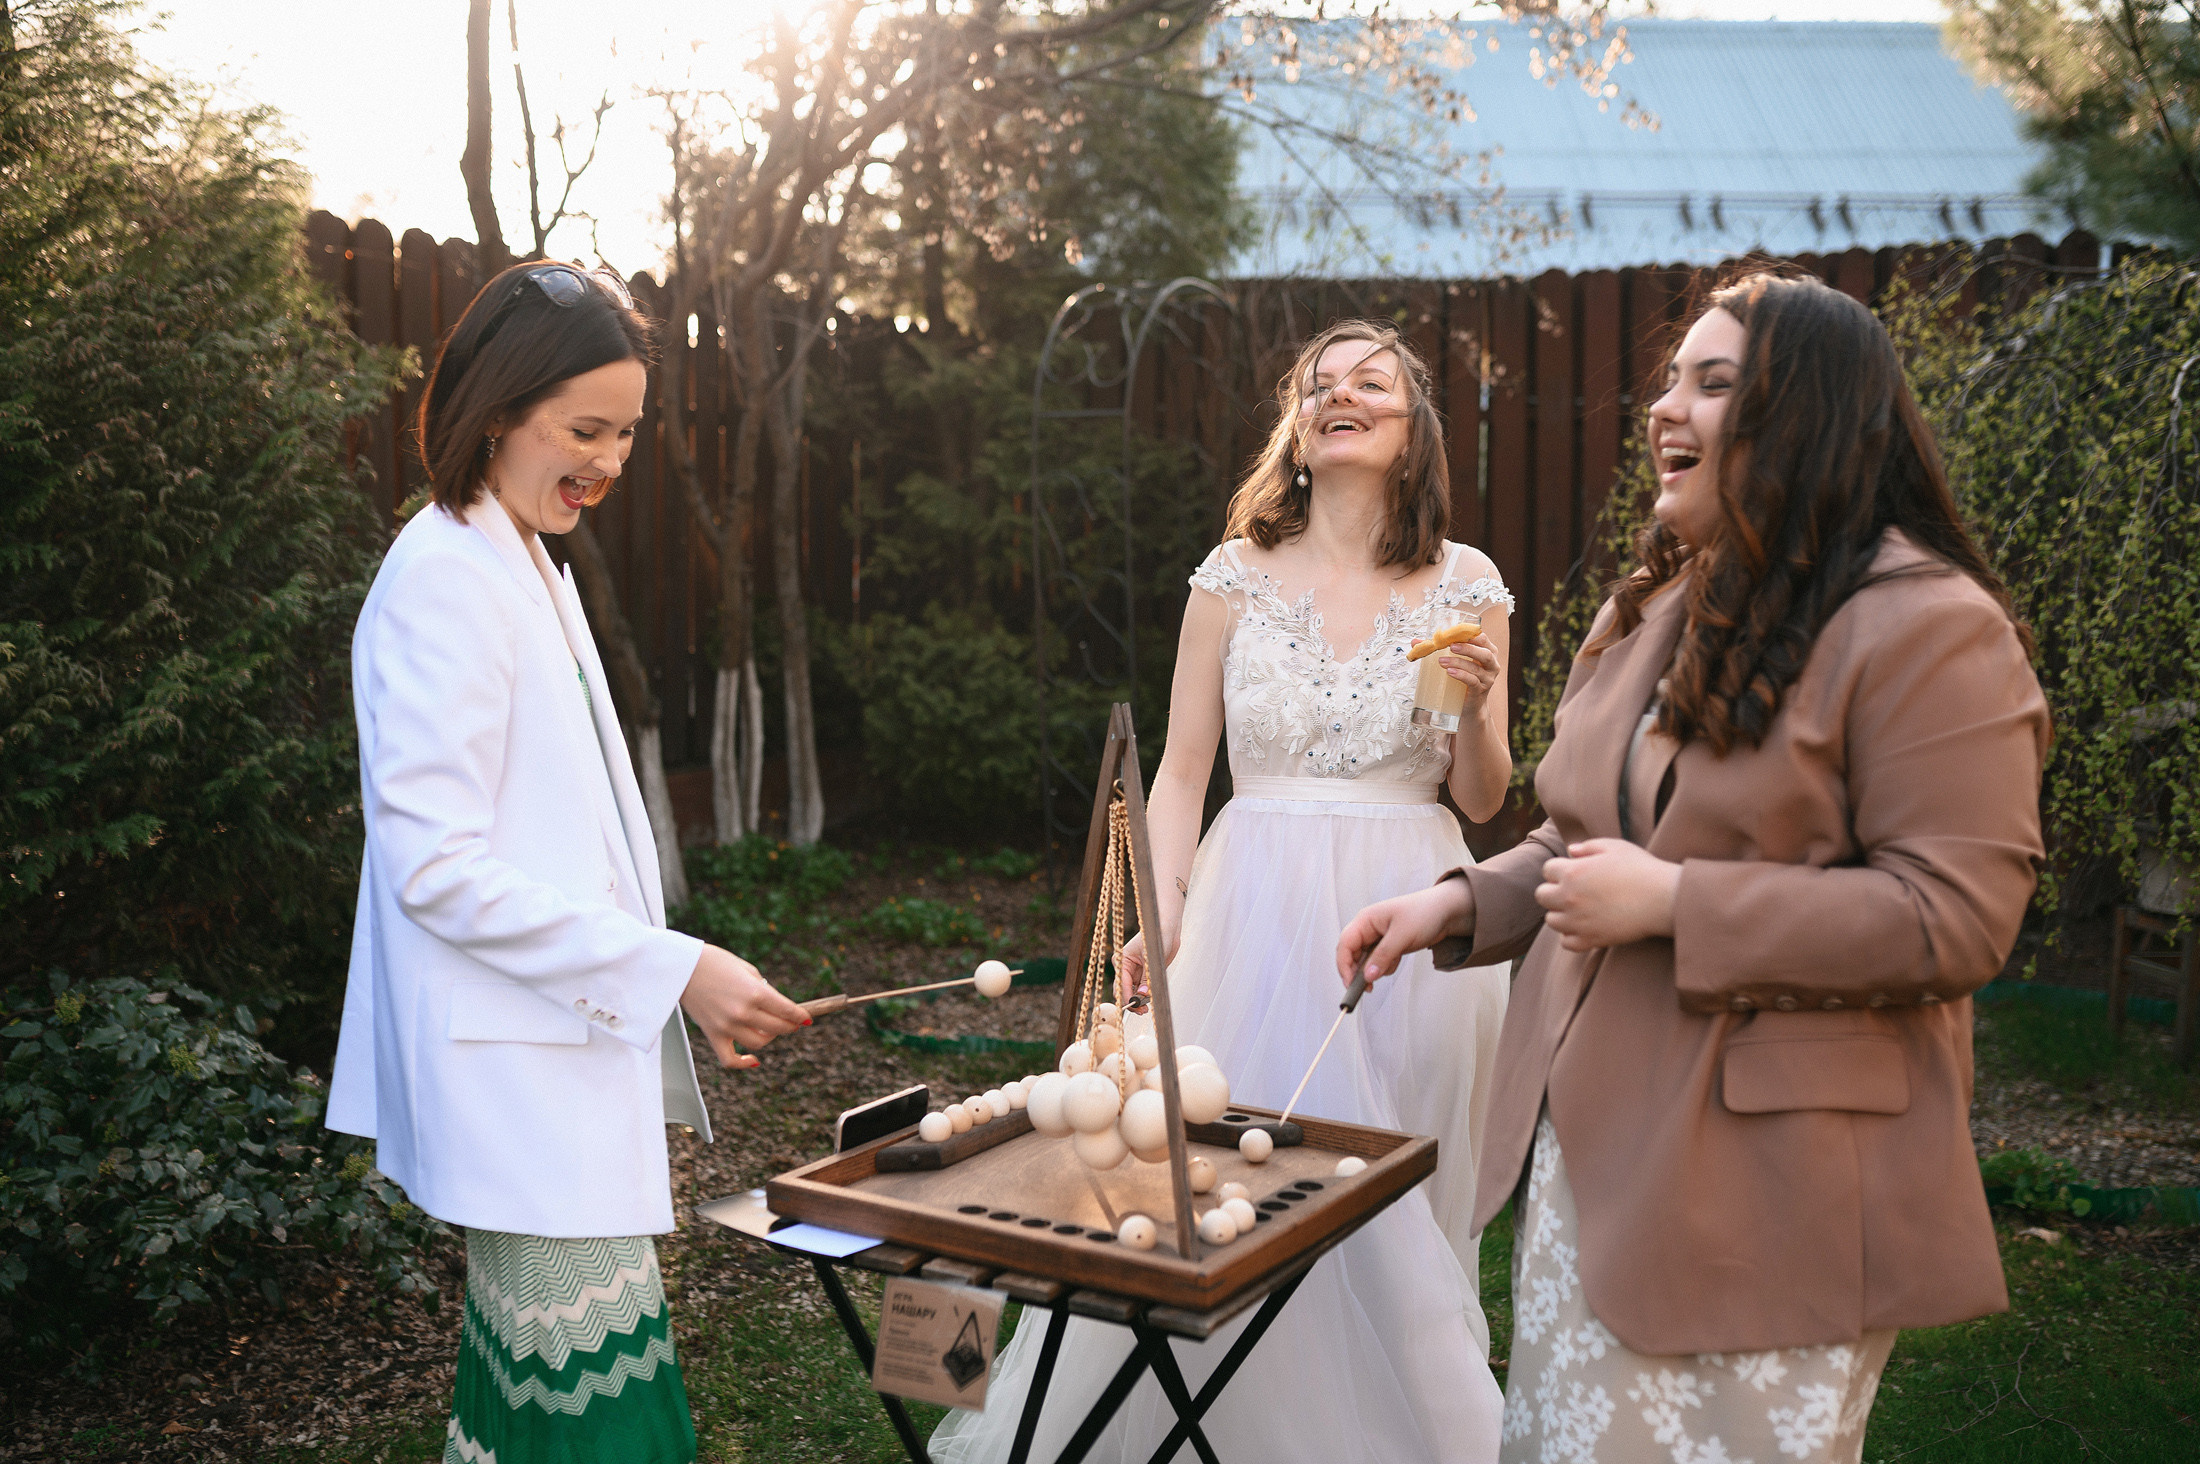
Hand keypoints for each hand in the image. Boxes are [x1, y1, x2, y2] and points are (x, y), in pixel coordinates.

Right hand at [680, 944, 809, 1067]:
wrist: (681, 967)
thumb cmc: (714, 963)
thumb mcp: (747, 970)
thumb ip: (764, 989)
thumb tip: (777, 1006)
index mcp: (755, 992)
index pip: (788, 1011)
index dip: (801, 1016)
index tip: (806, 1018)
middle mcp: (743, 1012)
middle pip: (778, 1029)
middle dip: (789, 1026)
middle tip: (792, 1022)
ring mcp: (727, 1026)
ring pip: (759, 1044)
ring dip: (770, 1038)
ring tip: (770, 1029)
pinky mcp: (712, 1034)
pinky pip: (730, 1060)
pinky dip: (744, 1063)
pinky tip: (754, 1060)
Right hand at [1118, 925, 1177, 1003]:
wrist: (1167, 930)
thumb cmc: (1156, 939)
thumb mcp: (1150, 959)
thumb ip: (1146, 978)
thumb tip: (1143, 995)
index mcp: (1122, 961)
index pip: (1121, 983)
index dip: (1127, 996)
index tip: (1134, 1006)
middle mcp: (1126, 967)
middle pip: (1124, 989)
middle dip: (1132, 1001)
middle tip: (1142, 1011)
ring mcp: (1135, 971)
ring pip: (1133, 991)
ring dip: (1139, 1000)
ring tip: (1146, 1009)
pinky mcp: (1144, 974)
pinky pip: (1141, 989)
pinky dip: (1145, 996)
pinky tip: (1150, 1000)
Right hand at [1335, 879, 1475, 985]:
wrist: (1447, 911)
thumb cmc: (1424, 913)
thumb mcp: (1402, 935)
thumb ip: (1382, 956)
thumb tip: (1367, 976)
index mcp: (1365, 920)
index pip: (1345, 945)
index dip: (1344, 966)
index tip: (1350, 984)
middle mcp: (1368, 929)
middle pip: (1352, 955)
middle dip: (1359, 972)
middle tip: (1369, 987)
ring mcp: (1377, 938)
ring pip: (1366, 961)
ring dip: (1376, 968)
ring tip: (1394, 962)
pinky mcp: (1388, 945)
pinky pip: (1379, 962)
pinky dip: (1386, 966)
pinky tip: (1399, 959)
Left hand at [1440, 634, 1502, 710]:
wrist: (1469, 704)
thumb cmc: (1463, 677)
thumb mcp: (1456, 661)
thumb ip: (1438, 649)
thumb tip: (1415, 642)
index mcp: (1489, 652)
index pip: (1483, 639)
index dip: (1470, 635)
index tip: (1455, 634)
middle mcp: (1492, 665)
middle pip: (1485, 654)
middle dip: (1467, 648)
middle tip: (1451, 646)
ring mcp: (1488, 679)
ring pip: (1475, 668)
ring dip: (1458, 662)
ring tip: (1442, 661)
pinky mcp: (1480, 690)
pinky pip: (1472, 681)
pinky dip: (1461, 675)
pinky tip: (1450, 672)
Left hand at [1535, 838, 1681, 952]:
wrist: (1663, 898)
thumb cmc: (1641, 868)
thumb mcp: (1614, 847)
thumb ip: (1587, 847)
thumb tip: (1570, 851)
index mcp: (1572, 872)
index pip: (1547, 870)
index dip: (1559, 868)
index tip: (1573, 870)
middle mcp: (1569, 897)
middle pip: (1542, 896)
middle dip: (1553, 891)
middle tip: (1572, 891)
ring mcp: (1578, 921)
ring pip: (1551, 920)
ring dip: (1560, 913)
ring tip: (1578, 909)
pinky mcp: (1591, 940)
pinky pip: (1567, 943)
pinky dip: (1571, 936)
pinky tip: (1583, 927)